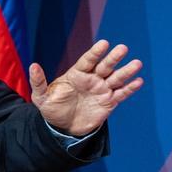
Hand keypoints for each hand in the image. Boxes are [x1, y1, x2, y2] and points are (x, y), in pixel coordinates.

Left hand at [29, 40, 143, 136]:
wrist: (63, 127)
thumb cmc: (52, 108)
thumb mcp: (41, 97)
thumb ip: (38, 82)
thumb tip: (33, 65)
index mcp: (76, 74)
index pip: (87, 61)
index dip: (95, 52)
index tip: (104, 43)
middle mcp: (92, 79)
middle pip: (104, 66)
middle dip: (113, 58)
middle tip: (123, 48)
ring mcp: (102, 90)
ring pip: (116, 78)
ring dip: (126, 71)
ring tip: (137, 63)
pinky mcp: (109, 102)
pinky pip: (121, 94)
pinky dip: (130, 88)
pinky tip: (138, 81)